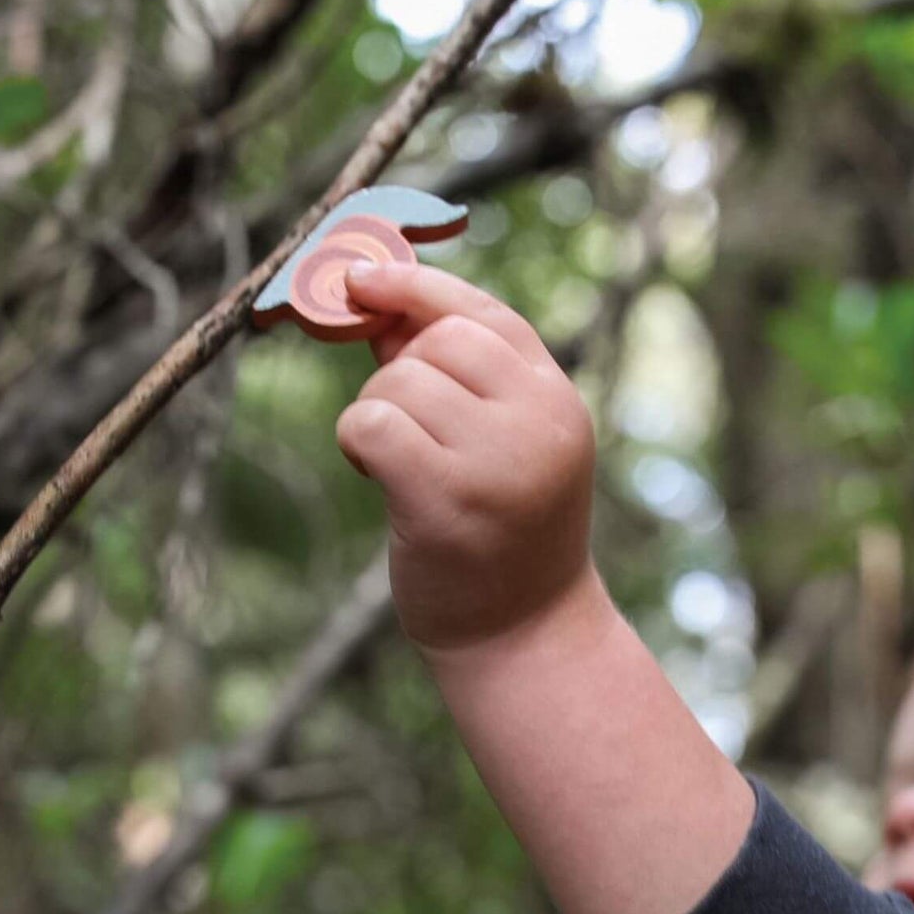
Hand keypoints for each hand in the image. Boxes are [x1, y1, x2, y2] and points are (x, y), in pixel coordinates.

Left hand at [334, 261, 596, 655]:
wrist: (524, 636)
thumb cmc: (501, 532)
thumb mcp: (501, 439)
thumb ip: (452, 372)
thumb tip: (378, 300)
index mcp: (558, 398)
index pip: (485, 313)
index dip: (417, 286)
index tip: (363, 277)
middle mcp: (539, 420)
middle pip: (434, 340)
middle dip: (399, 373)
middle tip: (406, 432)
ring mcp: (497, 458)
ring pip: (396, 381)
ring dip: (377, 415)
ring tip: (404, 468)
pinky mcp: (445, 498)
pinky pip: (370, 422)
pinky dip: (355, 441)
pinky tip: (379, 477)